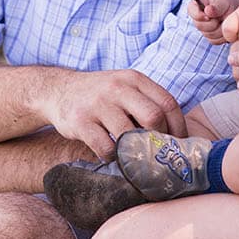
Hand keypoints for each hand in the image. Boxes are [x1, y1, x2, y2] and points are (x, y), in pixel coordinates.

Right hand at [38, 69, 186, 159]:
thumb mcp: (125, 86)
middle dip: (159, 140)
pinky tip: (112, 157)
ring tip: (136, 159)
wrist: (59, 90)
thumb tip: (178, 134)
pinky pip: (105, 147)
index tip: (180, 145)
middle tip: (158, 153)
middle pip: (153, 117)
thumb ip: (147, 102)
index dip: (179, 128)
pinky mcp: (80, 121)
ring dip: (135, 152)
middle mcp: (118, 87)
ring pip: (129, 135)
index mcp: (134, 79)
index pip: (168, 103)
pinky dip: (113, 158)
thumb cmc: (101, 95)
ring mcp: (98, 103)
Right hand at [187, 0, 238, 42]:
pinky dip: (223, 36)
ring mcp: (203, 30)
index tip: (208, 16)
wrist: (235, 10)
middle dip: (213, 22)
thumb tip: (208, 11)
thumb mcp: (223, 1)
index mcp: (196, 5)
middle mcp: (197, 19)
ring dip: (220, 29)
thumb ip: (216, 6)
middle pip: (200, 26)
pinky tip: (226, 28)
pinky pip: (215, 41)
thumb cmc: (227, 3)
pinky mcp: (210, 38)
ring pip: (209, 35)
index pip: (191, 11)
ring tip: (226, 21)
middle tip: (223, 16)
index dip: (198, 15)